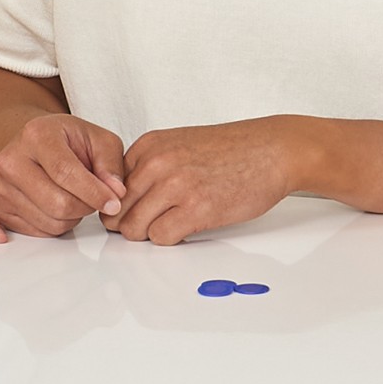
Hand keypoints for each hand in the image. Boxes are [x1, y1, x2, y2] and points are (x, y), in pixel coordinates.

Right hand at [0, 112, 127, 238]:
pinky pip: (39, 232)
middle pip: (57, 203)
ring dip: (73, 217)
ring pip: (51, 222)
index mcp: (36, 135)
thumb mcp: (98, 139)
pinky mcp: (0, 209)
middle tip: (94, 196)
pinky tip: (58, 203)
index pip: (65, 172)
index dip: (93, 192)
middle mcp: (11, 160)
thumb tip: (115, 192)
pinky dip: (58, 224)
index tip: (113, 203)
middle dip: (86, 206)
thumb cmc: (68, 141)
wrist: (36, 144)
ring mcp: (2, 187)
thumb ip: (111, 164)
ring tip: (74, 195)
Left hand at [109, 119, 295, 244]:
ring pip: (134, 228)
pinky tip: (185, 228)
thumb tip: (124, 199)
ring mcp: (176, 186)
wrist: (272, 150)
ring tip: (170, 225)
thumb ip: (149, 166)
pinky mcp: (197, 209)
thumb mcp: (179, 144)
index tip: (135, 211)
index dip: (121, 204)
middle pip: (118, 210)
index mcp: (149, 145)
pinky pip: (161, 237)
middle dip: (130, 224)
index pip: (110, 186)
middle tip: (150, 224)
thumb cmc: (232, 150)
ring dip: (148, 234)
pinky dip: (169, 239)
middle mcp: (157, 163)